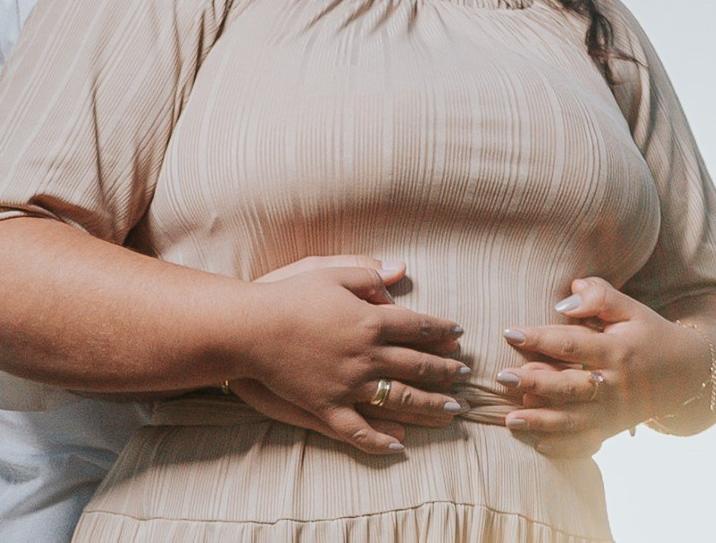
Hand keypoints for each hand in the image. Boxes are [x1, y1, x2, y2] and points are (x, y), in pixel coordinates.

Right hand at [229, 258, 468, 456]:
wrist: (251, 328)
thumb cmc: (288, 294)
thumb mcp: (329, 271)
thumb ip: (367, 273)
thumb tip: (400, 272)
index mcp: (370, 321)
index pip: (418, 327)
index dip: (442, 331)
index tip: (459, 334)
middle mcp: (367, 355)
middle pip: (417, 365)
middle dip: (446, 371)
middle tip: (465, 376)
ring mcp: (349, 385)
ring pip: (400, 400)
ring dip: (429, 405)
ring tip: (451, 410)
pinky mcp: (327, 407)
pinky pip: (359, 430)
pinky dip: (380, 440)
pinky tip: (399, 445)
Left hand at [497, 277, 712, 457]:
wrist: (686, 375)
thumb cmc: (648, 335)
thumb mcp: (631, 309)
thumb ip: (600, 296)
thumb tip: (567, 293)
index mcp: (617, 351)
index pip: (573, 344)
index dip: (541, 338)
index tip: (510, 332)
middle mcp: (614, 385)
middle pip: (570, 387)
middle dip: (535, 383)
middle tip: (502, 377)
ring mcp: (613, 412)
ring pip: (574, 422)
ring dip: (541, 422)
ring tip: (509, 420)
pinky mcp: (612, 430)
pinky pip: (586, 443)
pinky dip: (563, 447)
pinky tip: (537, 444)